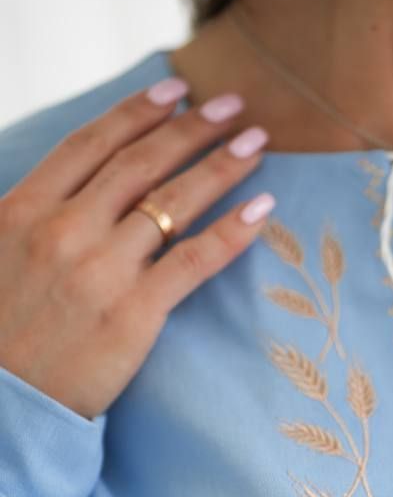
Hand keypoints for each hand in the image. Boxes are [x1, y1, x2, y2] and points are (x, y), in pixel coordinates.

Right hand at [0, 77, 274, 419]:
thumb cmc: (2, 336)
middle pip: (141, 163)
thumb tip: (68, 188)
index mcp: (23, 209)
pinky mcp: (133, 314)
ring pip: (173, 202)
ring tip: (257, 143)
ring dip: (221, 166)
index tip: (176, 90)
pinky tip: (263, 209)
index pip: (92, 144)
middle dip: (193, 128)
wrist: (3, 406)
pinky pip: (194, 260)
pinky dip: (232, 231)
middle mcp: (63, 229)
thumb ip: (31, 215)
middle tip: (233, 106)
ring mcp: (100, 270)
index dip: (138, 111)